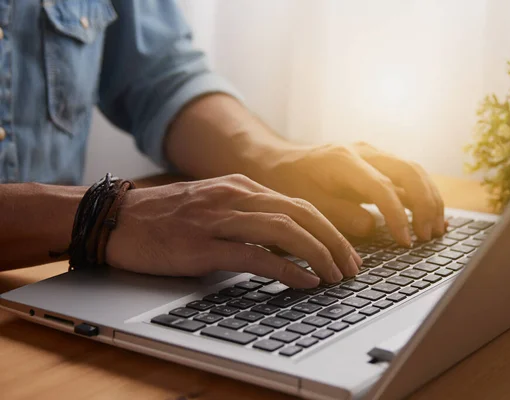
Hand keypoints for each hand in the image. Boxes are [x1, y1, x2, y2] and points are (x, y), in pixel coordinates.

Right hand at [105, 174, 360, 286]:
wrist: (115, 218)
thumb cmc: (165, 216)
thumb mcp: (214, 204)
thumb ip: (247, 215)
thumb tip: (284, 239)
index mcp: (241, 187)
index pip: (299, 204)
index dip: (329, 228)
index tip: (346, 250)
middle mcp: (235, 197)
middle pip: (301, 214)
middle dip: (334, 241)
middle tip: (353, 266)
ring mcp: (219, 219)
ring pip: (285, 231)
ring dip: (319, 254)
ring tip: (337, 276)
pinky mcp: (203, 245)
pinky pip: (255, 256)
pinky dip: (287, 269)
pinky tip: (305, 281)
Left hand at [258, 142, 444, 244]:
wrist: (278, 161)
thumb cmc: (289, 183)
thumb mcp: (307, 203)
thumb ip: (340, 215)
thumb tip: (372, 226)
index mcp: (343, 160)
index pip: (381, 187)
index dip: (397, 216)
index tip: (406, 241)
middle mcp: (363, 151)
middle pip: (408, 171)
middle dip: (424, 204)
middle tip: (426, 237)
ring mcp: (372, 154)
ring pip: (414, 170)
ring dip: (430, 199)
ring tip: (437, 230)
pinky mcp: (377, 162)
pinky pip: (407, 175)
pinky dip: (423, 194)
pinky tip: (432, 216)